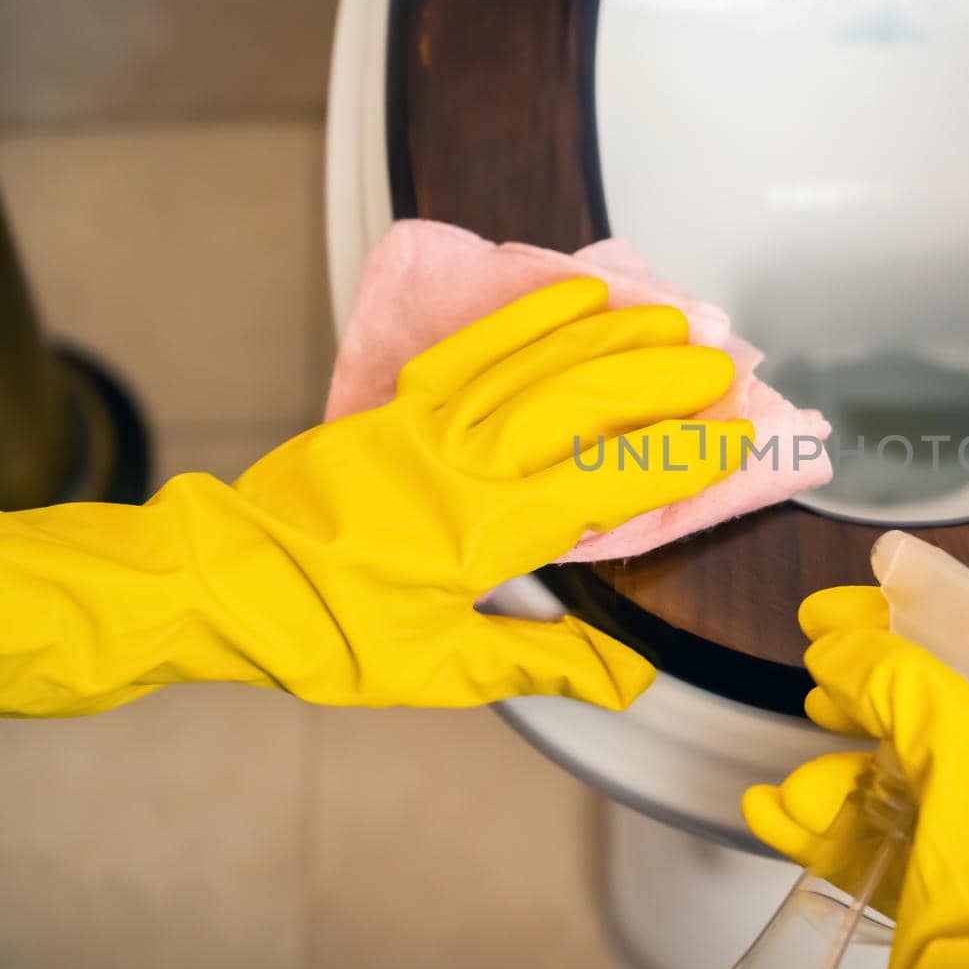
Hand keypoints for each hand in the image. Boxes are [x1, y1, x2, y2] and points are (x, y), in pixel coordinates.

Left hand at [0, 278, 749, 714]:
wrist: (230, 581)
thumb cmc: (332, 631)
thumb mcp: (443, 669)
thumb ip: (545, 663)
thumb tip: (630, 677)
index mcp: (492, 532)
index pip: (612, 481)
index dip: (682, 455)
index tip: (737, 435)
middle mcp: (473, 464)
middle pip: (588, 401)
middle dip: (666, 378)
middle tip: (725, 365)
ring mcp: (436, 421)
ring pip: (542, 360)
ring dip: (616, 334)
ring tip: (675, 316)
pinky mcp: (404, 401)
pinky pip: (480, 342)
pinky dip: (534, 312)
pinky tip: (579, 291)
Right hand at [743, 586, 968, 968]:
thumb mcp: (968, 756)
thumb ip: (907, 685)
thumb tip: (846, 649)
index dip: (911, 614)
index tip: (849, 601)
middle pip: (919, 710)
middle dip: (861, 684)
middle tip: (812, 659)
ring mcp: (958, 846)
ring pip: (877, 781)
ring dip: (826, 773)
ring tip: (799, 787)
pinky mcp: (919, 898)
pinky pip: (853, 844)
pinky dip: (806, 827)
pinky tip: (771, 816)